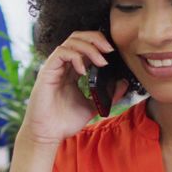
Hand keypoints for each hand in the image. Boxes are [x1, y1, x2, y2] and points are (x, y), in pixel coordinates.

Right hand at [18, 31, 128, 146]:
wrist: (48, 134)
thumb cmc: (64, 121)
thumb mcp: (92, 106)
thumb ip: (108, 95)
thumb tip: (124, 84)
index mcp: (73, 71)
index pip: (85, 46)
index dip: (99, 44)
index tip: (113, 52)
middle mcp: (63, 66)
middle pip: (78, 37)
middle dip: (96, 39)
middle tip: (109, 50)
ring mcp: (55, 67)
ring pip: (71, 42)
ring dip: (89, 47)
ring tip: (101, 61)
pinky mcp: (47, 72)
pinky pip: (61, 53)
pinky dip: (75, 57)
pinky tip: (83, 70)